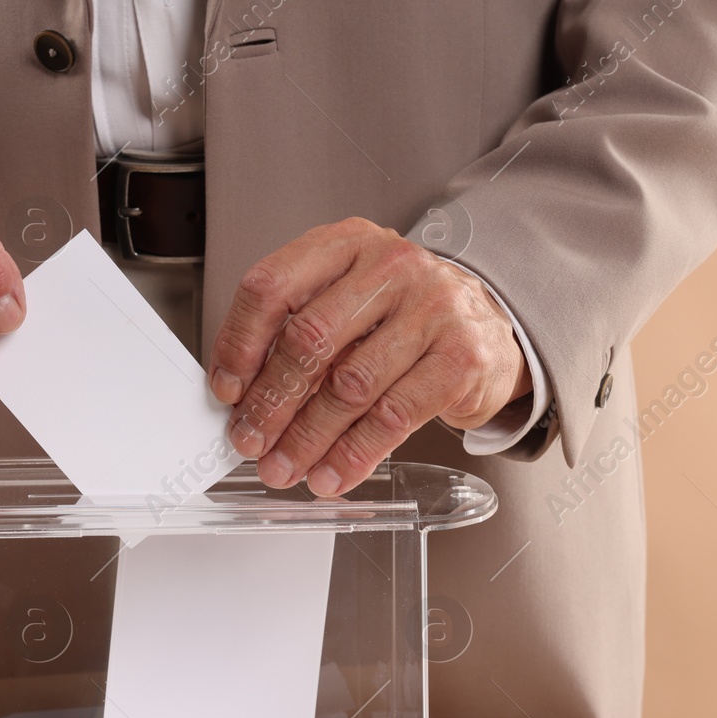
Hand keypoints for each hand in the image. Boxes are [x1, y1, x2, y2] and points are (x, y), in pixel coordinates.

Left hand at [208, 217, 529, 496]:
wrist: (489, 325)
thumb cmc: (404, 315)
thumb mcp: (349, 300)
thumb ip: (299, 331)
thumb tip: (244, 396)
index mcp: (346, 243)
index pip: (274, 286)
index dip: (240, 343)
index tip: (227, 390)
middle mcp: (390, 266)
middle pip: (310, 339)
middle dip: (271, 402)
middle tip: (250, 442)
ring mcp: (432, 309)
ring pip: (350, 385)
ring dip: (308, 438)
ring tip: (285, 468)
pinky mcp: (461, 358)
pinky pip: (393, 417)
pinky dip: (355, 454)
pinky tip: (334, 474)